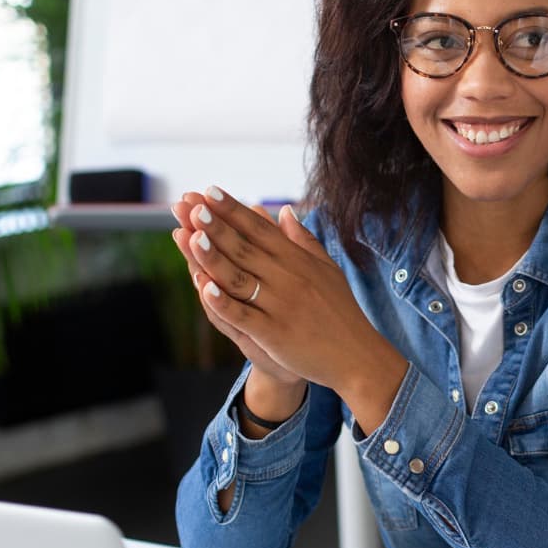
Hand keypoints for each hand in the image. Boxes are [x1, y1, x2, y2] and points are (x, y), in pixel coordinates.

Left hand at [172, 187, 406, 427]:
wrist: (357, 356)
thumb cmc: (341, 311)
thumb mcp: (327, 269)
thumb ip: (303, 240)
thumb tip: (285, 210)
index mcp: (298, 261)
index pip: (260, 229)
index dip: (233, 210)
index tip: (209, 190)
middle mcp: (288, 279)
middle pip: (245, 248)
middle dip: (216, 225)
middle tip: (190, 204)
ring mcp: (281, 306)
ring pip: (239, 278)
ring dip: (213, 257)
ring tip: (190, 236)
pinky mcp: (275, 334)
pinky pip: (244, 315)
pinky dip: (223, 302)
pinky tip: (204, 288)